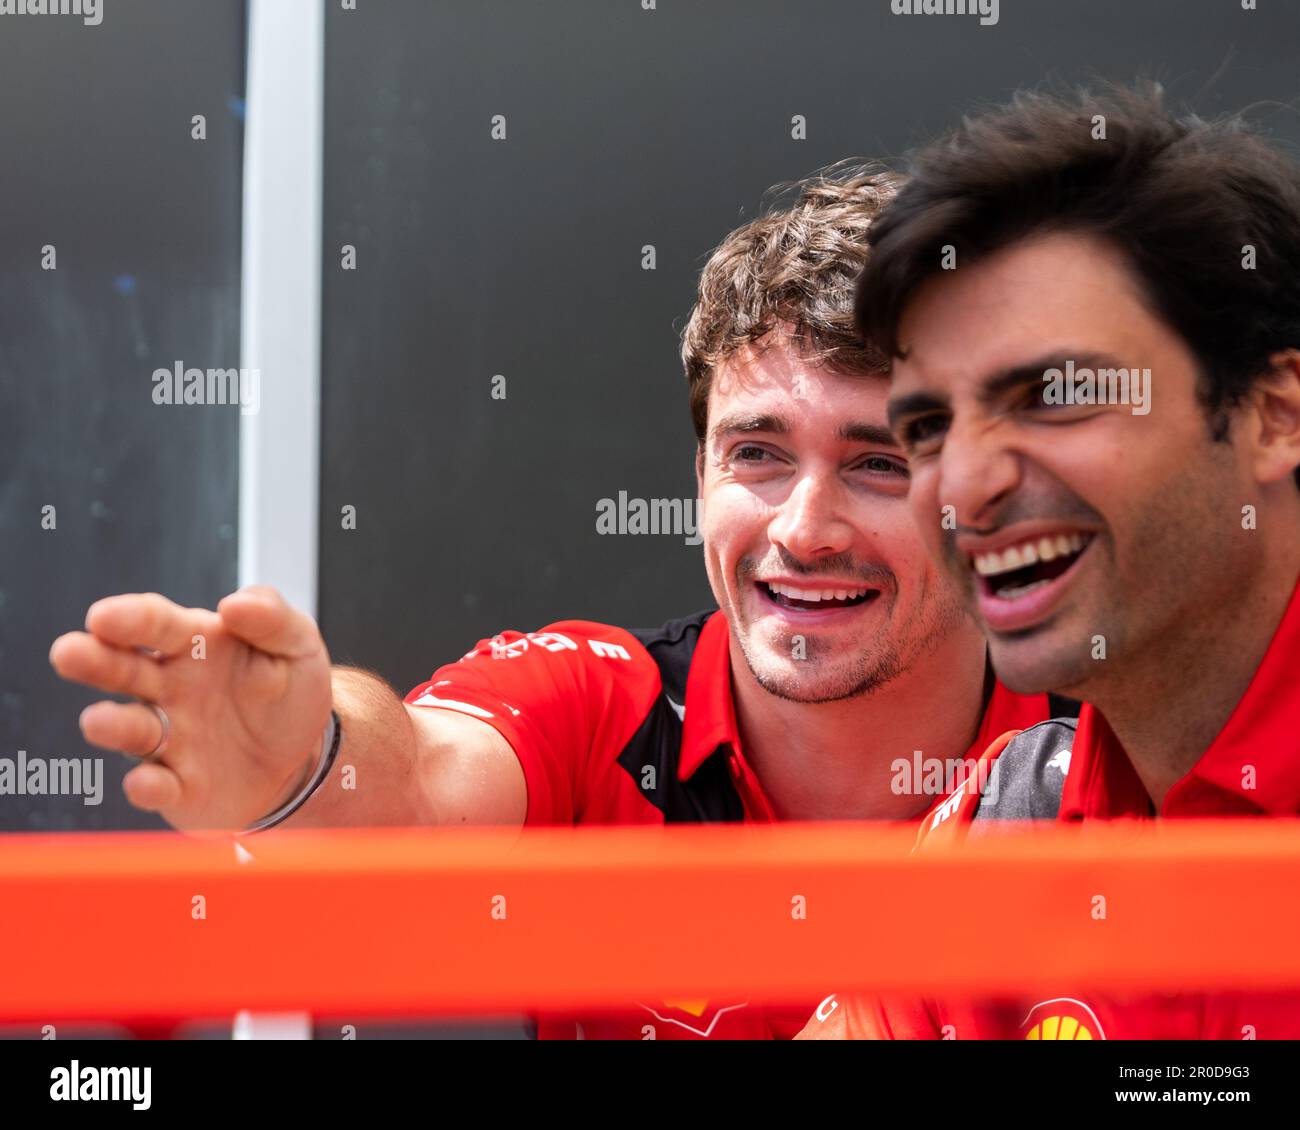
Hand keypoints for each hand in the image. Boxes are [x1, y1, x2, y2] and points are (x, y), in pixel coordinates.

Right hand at [49, 586, 333, 832]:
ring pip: (130, 729)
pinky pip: (155, 786)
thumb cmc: (288, 691)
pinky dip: (147, 786)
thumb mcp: (297, 645)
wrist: (304, 757)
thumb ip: (272, 618)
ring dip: (112, 724)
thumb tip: (235, 603)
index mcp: (193, 643)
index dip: (129, 619)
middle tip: (68, 652)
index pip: (156, 623)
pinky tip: (146, 781)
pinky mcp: (176, 786)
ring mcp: (167, 738)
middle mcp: (167, 688)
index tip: (102, 617)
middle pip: (123, 670)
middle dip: (93, 660)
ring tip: (98, 720)